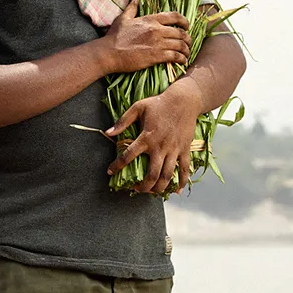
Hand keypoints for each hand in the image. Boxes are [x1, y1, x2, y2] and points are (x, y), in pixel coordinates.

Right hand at [97, 0, 190, 74]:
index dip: (184, 21)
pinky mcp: (156, 56)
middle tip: (188, 43)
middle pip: (181, 33)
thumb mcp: (123, 18)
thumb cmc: (115, 36)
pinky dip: (182, 59)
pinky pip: (175, 56)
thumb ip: (132, 6)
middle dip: (188, 39)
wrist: (109, 53)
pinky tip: (183, 61)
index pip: (174, 16)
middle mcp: (157, 30)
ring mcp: (157, 43)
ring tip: (187, 54)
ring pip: (180, 45)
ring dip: (187, 50)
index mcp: (151, 19)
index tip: (187, 26)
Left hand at [107, 78, 203, 194]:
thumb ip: (122, 121)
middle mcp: (160, 147)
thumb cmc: (159, 103)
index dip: (117, 165)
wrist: (184, 100)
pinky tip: (176, 190)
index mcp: (147, 137)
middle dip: (144, 186)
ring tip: (152, 191)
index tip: (110, 172)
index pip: (128, 156)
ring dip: (159, 188)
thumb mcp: (138, 107)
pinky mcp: (185, 150)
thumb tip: (107, 133)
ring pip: (167, 175)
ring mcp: (174, 150)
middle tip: (137, 189)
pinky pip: (184, 169)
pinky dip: (181, 182)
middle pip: (152, 174)